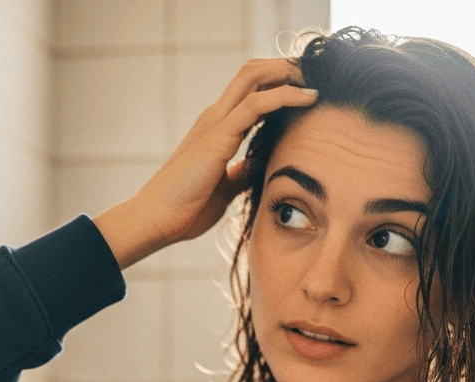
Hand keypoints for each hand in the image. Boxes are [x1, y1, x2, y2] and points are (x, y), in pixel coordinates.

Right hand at [94, 58, 316, 269]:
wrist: (155, 221)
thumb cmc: (184, 210)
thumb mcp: (224, 189)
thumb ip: (241, 173)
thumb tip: (259, 166)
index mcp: (216, 127)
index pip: (251, 89)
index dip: (280, 81)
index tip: (310, 88)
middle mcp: (215, 117)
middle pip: (254, 72)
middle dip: (287, 67)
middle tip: (318, 74)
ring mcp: (215, 122)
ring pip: (255, 77)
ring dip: (289, 72)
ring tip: (317, 77)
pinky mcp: (218, 135)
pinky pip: (257, 103)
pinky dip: (286, 95)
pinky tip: (311, 98)